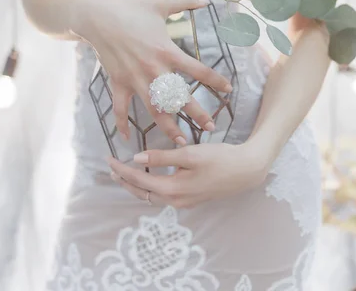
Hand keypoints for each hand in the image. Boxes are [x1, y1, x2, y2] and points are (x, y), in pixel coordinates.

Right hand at [72, 0, 232, 144]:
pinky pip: (120, 108)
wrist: (98, 17)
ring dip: (168, 128)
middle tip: (211, 128)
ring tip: (181, 142)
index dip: (215, 81)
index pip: (197, 71)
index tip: (228, 90)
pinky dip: (122, 124)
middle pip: (179, 98)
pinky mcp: (118, 83)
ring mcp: (135, 79)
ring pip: (154, 110)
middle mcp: (153, 70)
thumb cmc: (131, 8)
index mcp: (167, 51)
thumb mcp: (161, 1)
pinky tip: (127, 138)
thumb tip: (206, 0)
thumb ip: (185, 1)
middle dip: (196, 114)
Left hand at [108, 141, 267, 208]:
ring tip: (124, 173)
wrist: (246, 171)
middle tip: (111, 168)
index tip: (108, 159)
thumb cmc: (220, 159)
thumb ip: (162, 157)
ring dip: (136, 185)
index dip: (122, 170)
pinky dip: (149, 187)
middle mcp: (175, 200)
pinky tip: (149, 177)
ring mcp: (184, 202)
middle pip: (142, 193)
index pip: (139, 181)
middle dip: (124, 181)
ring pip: (151, 196)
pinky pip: (162, 195)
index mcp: (173, 189)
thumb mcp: (190, 154)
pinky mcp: (190, 198)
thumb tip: (137, 158)